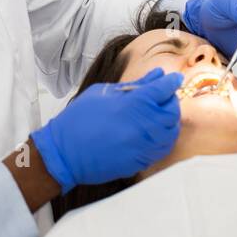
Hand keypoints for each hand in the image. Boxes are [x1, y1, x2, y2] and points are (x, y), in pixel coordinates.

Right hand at [31, 67, 181, 192]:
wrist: (64, 153)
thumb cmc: (79, 119)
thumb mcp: (103, 93)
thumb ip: (134, 85)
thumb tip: (156, 75)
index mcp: (133, 103)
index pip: (164, 88)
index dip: (171, 82)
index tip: (172, 79)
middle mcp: (143, 124)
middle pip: (172, 111)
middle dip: (170, 102)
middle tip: (163, 98)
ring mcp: (143, 145)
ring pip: (171, 132)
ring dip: (169, 121)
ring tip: (157, 116)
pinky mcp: (139, 161)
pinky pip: (162, 149)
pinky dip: (163, 139)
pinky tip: (153, 133)